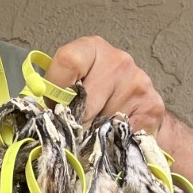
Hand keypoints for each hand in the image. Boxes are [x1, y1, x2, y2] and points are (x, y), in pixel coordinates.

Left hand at [44, 36, 165, 134]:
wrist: (140, 115)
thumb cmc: (99, 102)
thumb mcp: (75, 90)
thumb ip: (58, 97)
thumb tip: (40, 119)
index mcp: (92, 49)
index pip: (68, 61)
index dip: (55, 90)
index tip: (53, 109)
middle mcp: (118, 60)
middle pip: (85, 101)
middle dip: (76, 123)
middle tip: (76, 131)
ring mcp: (138, 82)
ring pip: (103, 123)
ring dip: (96, 136)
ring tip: (99, 132)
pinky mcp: (153, 106)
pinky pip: (124, 134)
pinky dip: (115, 142)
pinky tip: (116, 136)